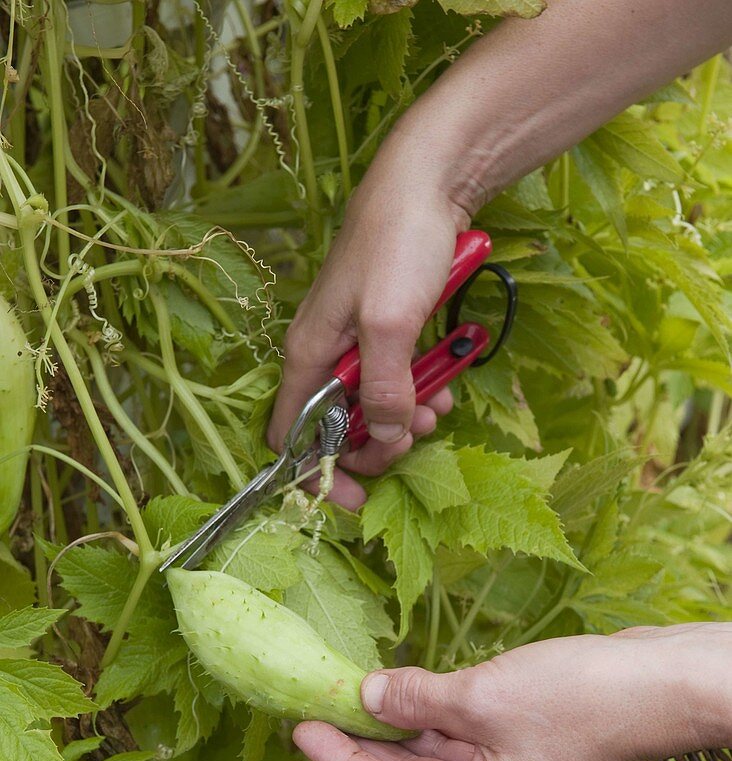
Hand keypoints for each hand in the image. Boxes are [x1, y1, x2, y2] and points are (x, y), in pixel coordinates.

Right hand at [268, 140, 466, 508]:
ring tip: (436, 410)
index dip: (317, 472)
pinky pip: (398, 378)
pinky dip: (419, 391)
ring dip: (405, 419)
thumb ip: (384, 389)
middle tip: (412, 440)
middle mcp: (324, 354)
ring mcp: (356, 341)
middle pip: (337, 427)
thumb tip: (382, 438)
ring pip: (373, 406)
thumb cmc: (398, 245)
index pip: (291, 436)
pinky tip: (444, 387)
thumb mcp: (390, 325)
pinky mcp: (387, 329)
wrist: (429, 180)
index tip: (354, 494)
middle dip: (376, 444)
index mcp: (308, 355)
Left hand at [293, 624, 731, 760]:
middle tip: (316, 708)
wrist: (662, 683)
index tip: (301, 727)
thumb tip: (367, 695)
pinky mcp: (527, 757)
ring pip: (437, 760)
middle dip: (365, 744)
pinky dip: (434, 719)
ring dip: (398, 728)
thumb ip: (415, 700)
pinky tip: (404, 691)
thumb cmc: (581, 701)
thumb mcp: (482, 697)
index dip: (341, 760)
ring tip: (349, 694)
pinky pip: (464, 743)